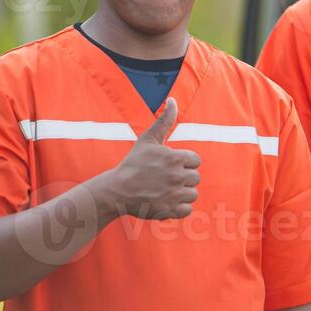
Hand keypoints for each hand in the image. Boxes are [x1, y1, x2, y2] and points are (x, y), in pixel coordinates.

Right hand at [100, 98, 199, 219]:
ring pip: (192, 194)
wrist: (115, 191)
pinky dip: (177, 208)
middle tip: (163, 179)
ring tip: (163, 190)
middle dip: (182, 179)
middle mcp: (177, 176)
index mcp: (175, 157)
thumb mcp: (148, 140)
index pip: (195, 161)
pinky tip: (164, 201)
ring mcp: (174, 194)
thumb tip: (172, 99)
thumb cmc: (133, 164)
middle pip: (195, 178)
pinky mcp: (170, 210)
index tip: (167, 166)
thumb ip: (164, 120)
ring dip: (181, 194)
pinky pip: (187, 210)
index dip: (183, 163)